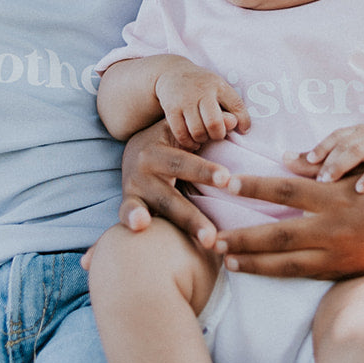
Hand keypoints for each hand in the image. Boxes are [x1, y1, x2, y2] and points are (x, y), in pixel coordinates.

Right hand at [119, 118, 238, 250]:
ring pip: (161, 211)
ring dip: (182, 227)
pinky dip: (131, 219)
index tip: (226, 179)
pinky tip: (141, 226)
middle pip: (171, 197)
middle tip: (213, 236)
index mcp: (157, 151)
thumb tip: (236, 120)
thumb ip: (207, 128)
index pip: (184, 163)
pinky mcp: (128, 204)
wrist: (132, 151)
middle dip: (193, 217)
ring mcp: (134, 189)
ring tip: (204, 242)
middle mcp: (143, 171)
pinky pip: (127, 214)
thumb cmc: (167, 142)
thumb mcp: (181, 132)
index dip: (204, 170)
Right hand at [153, 62, 249, 148]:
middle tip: (215, 134)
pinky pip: (181, 133)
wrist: (172, 72)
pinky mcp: (171, 108)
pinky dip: (188, 142)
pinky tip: (192, 140)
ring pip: (197, 131)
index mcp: (218, 85)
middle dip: (218, 135)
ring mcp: (185, 100)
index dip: (242, 122)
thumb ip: (233, 107)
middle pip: (214, 123)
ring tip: (203, 137)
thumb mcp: (219, 88)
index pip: (236, 105)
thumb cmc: (202, 85)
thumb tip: (245, 130)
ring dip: (202, 140)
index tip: (241, 130)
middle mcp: (202, 91)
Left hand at [214, 170, 363, 279]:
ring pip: (288, 262)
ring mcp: (339, 251)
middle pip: (277, 232)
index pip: (283, 187)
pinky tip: (262, 275)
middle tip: (210, 239)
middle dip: (242, 237)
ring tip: (227, 261)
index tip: (224, 182)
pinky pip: (307, 275)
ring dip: (255, 263)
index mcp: (333, 194)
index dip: (252, 185)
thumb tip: (285, 160)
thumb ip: (320, 168)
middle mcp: (333, 224)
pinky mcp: (346, 269)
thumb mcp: (356, 173)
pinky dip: (281, 275)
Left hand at [293, 124, 363, 191]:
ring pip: (360, 150)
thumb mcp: (350, 160)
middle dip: (329, 160)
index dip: (320, 148)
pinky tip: (359, 190)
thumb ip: (320, 161)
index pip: (334, 137)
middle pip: (344, 143)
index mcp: (354, 132)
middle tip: (316, 180)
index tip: (305, 162)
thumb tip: (284, 158)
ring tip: (328, 182)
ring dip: (343, 165)